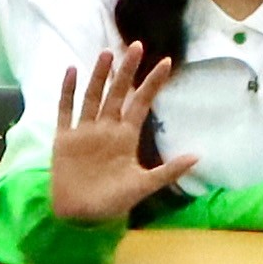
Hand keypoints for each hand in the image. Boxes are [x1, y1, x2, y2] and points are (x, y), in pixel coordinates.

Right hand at [44, 48, 191, 227]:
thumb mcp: (144, 186)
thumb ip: (168, 171)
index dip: (152, 84)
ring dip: (99, 76)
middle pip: (117, 94)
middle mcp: (106, 129)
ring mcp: (85, 132)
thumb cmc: (113, 202)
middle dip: (127, 71)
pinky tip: (72, 71)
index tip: (166, 63)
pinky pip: (66, 111)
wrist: (81, 217)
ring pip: (93, 96)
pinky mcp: (65, 139)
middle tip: (136, 46)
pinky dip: (68, 92)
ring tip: (106, 53)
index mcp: (126, 137)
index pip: (141, 103)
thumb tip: (198, 157)